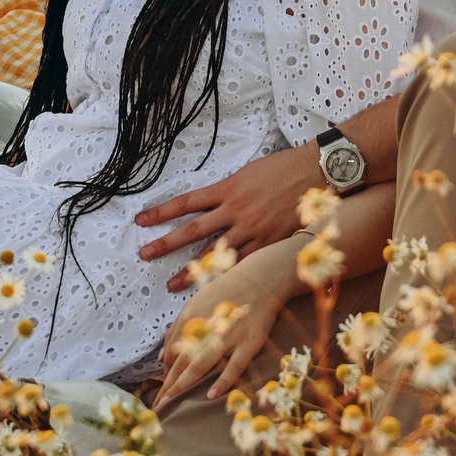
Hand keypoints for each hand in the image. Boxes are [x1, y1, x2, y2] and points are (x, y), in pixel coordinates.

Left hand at [133, 141, 326, 292]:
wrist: (314, 173)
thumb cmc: (281, 169)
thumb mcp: (247, 173)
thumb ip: (227, 191)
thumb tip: (212, 204)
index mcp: (227, 188)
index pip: (186, 202)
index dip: (161, 212)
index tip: (141, 220)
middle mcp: (235, 210)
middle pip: (193, 230)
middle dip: (166, 243)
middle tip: (145, 254)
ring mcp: (252, 228)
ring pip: (215, 253)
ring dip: (192, 270)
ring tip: (173, 285)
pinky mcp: (269, 242)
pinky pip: (244, 262)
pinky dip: (227, 274)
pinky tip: (214, 286)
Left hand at [152, 242, 299, 410]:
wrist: (260, 278)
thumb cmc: (225, 293)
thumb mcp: (195, 305)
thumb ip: (177, 330)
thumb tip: (160, 360)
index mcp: (190, 317)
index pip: (172, 351)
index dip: (165, 373)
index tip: (159, 391)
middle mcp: (206, 326)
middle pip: (181, 360)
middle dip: (167, 385)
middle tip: (156, 406)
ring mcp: (228, 335)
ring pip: (201, 364)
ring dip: (183, 385)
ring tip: (171, 403)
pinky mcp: (249, 342)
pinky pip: (234, 366)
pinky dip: (223, 381)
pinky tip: (211, 395)